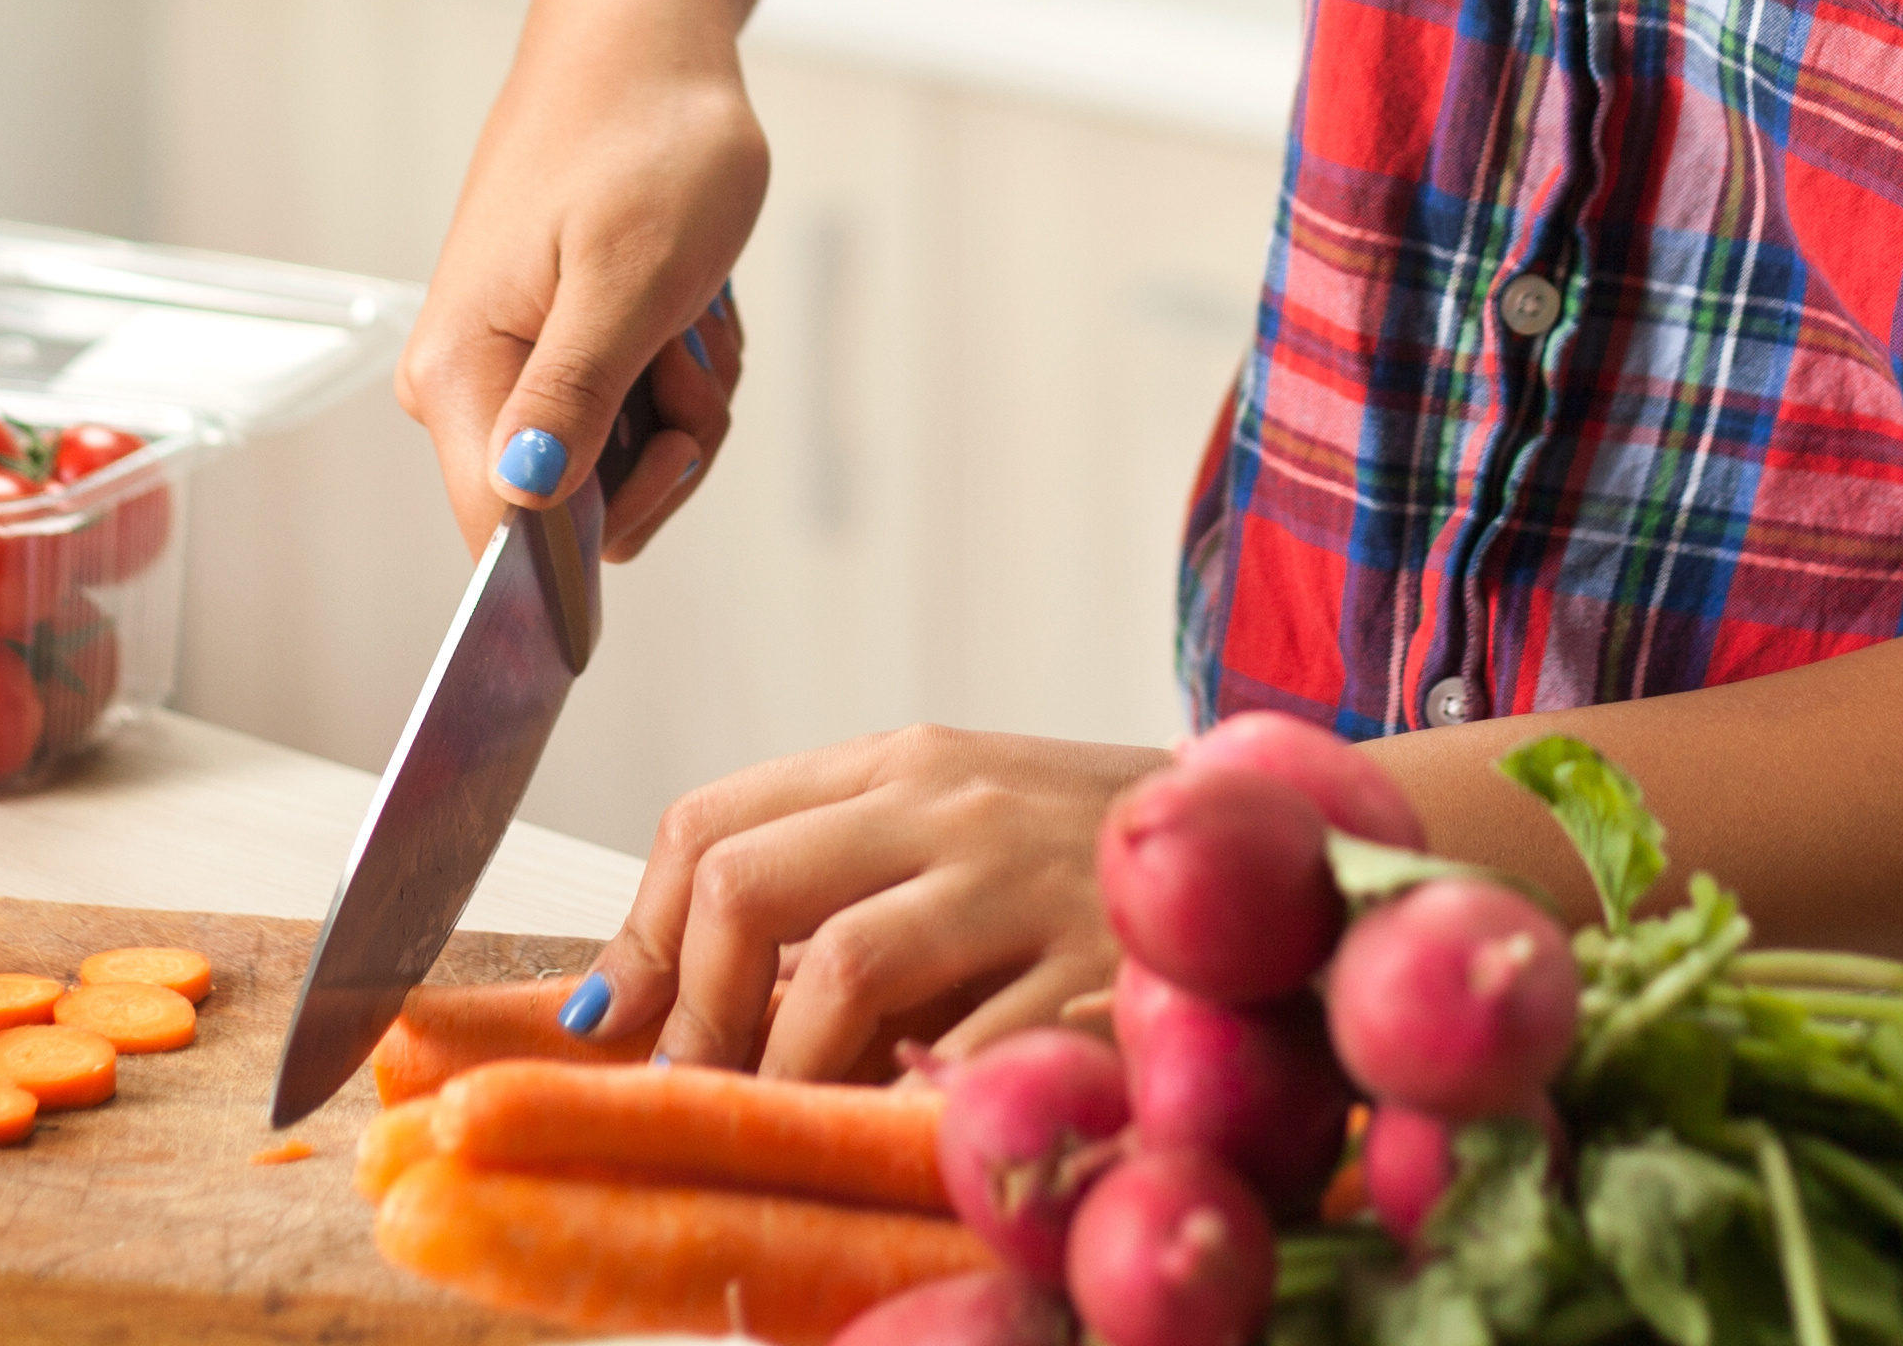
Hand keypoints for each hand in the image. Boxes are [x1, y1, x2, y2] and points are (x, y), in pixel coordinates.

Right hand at [397, 0, 769, 560]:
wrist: (647, 45)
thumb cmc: (641, 138)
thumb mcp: (629, 276)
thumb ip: (574, 397)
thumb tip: (523, 499)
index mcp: (460, 373)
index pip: (504, 536)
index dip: (590, 546)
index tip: (668, 459)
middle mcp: (468, 385)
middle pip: (582, 512)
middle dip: (667, 445)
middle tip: (685, 342)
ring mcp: (514, 367)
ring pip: (627, 464)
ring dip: (686, 399)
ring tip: (686, 304)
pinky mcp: (555, 348)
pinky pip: (639, 415)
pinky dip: (683, 367)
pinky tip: (686, 300)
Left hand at [576, 727, 1159, 1080]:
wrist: (1280, 840)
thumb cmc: (1091, 859)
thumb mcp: (960, 829)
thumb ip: (840, 881)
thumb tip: (671, 1003)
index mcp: (902, 766)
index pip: (711, 824)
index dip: (643, 937)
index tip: (621, 1023)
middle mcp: (950, 807)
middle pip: (748, 886)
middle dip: (700, 1012)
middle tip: (704, 1090)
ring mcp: (1024, 885)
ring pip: (841, 971)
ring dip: (789, 1077)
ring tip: (797, 1128)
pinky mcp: (1095, 969)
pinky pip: (967, 1056)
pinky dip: (914, 1110)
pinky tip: (913, 1136)